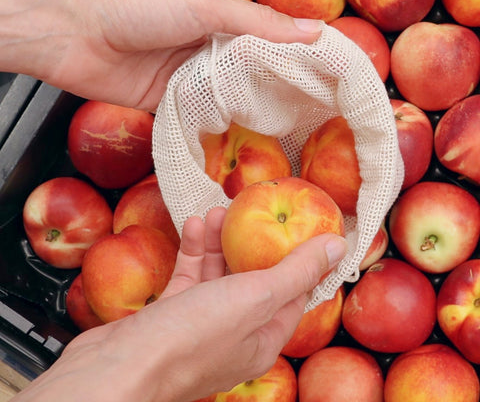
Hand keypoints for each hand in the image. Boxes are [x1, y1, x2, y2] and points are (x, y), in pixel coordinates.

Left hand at [0, 0, 322, 111]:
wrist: (75, 35)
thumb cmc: (135, 7)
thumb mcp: (204, 6)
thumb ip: (257, 22)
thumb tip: (312, 31)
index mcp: (221, 20)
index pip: (270, 40)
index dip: (296, 58)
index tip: (325, 80)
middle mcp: (208, 50)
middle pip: (251, 75)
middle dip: (275, 93)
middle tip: (309, 116)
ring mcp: (189, 80)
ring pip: (228, 101)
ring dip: (246, 114)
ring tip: (281, 134)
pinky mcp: (170, 105)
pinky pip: (200, 121)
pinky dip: (215, 130)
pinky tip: (237, 142)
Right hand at [12, 207, 345, 401]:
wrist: (120, 366)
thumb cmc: (194, 337)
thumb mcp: (257, 296)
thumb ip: (297, 270)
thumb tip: (338, 246)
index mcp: (263, 338)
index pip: (293, 294)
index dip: (299, 260)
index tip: (300, 228)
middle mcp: (235, 334)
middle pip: (253, 280)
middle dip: (252, 243)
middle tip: (250, 211)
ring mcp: (202, 324)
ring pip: (219, 275)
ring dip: (220, 242)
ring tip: (217, 212)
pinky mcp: (172, 314)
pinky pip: (190, 277)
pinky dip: (194, 251)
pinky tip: (193, 226)